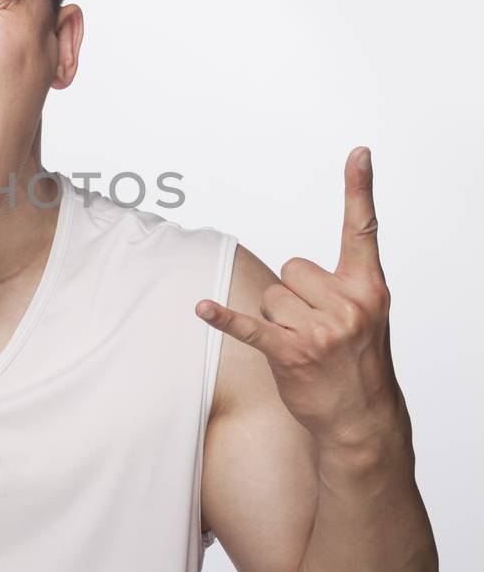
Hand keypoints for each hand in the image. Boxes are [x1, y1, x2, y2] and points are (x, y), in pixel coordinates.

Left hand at [195, 148, 404, 448]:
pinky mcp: (291, 352)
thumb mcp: (367, 317)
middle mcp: (348, 303)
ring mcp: (321, 330)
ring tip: (304, 348)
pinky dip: (223, 318)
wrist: (362, 419)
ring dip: (278, 321)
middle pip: (292, 268)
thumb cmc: (359, 364)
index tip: (359, 152)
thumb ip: (341, 285)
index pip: (363, 229)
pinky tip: (201, 307)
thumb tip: (295, 273)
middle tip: (317, 331)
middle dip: (295, 297)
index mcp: (369, 288)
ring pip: (271, 296)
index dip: (359, 189)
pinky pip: (250, 326)